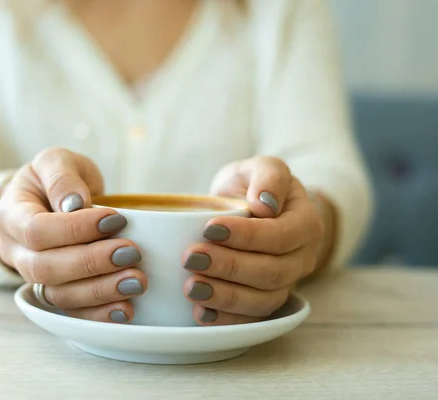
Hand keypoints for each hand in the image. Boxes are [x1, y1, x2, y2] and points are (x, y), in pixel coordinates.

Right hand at [0, 148, 145, 323]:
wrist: (50, 200)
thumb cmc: (55, 178)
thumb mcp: (56, 161)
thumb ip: (62, 177)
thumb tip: (75, 204)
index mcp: (10, 215)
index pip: (37, 230)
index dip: (76, 229)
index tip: (117, 218)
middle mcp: (15, 251)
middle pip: (45, 268)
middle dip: (91, 263)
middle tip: (131, 252)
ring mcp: (31, 277)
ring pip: (58, 295)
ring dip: (100, 291)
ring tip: (137, 281)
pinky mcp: (53, 293)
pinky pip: (71, 312)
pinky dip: (98, 314)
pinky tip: (126, 309)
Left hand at [182, 156, 324, 325]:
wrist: (253, 207)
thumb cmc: (255, 185)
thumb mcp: (262, 167)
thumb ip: (269, 175)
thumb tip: (265, 204)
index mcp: (306, 224)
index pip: (279, 235)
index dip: (246, 236)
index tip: (209, 228)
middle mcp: (302, 258)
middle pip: (270, 272)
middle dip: (228, 266)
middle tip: (190, 258)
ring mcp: (287, 284)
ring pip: (262, 300)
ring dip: (225, 297)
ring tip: (191, 287)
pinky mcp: (266, 301)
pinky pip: (252, 318)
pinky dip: (227, 319)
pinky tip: (201, 313)